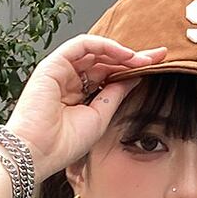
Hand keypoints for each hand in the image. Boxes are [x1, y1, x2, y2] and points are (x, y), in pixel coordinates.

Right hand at [3, 34, 167, 178]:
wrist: (37, 152)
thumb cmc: (63, 143)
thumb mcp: (100, 117)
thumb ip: (115, 94)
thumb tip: (136, 77)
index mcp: (78, 95)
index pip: (108, 75)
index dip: (131, 70)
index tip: (156, 67)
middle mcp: (69, 80)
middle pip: (104, 61)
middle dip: (132, 57)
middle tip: (159, 56)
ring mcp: (60, 71)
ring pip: (94, 51)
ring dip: (120, 52)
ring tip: (142, 58)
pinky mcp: (53, 64)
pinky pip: (82, 45)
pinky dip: (103, 46)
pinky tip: (123, 54)